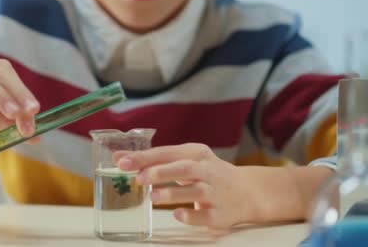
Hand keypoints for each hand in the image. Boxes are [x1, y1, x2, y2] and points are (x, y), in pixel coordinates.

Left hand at [115, 143, 253, 228]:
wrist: (247, 191)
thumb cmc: (206, 173)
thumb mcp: (186, 160)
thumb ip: (156, 161)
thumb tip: (120, 160)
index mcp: (196, 154)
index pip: (167, 152)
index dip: (144, 157)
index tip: (122, 162)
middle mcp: (207, 170)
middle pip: (184, 168)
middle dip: (160, 172)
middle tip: (139, 178)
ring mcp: (216, 192)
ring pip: (195, 190)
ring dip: (173, 193)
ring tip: (152, 197)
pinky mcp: (222, 213)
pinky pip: (206, 214)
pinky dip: (192, 215)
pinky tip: (177, 214)